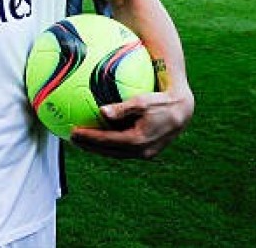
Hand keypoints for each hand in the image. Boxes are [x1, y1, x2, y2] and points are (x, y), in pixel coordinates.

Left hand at [69, 88, 194, 159]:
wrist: (182, 111)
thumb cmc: (161, 101)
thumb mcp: (142, 101)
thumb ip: (122, 108)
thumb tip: (102, 111)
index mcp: (137, 140)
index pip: (106, 141)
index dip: (88, 138)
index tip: (73, 132)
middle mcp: (140, 151)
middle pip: (108, 151)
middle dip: (89, 146)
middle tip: (72, 138)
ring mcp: (144, 154)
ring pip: (115, 153)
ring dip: (98, 148)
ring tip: (82, 141)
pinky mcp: (147, 152)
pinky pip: (123, 151)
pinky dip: (110, 146)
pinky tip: (100, 139)